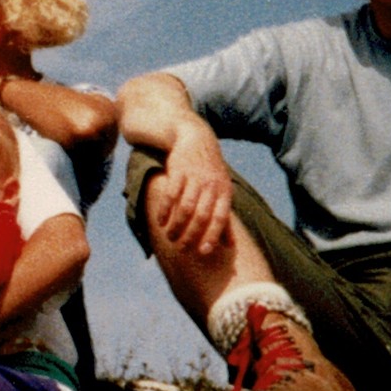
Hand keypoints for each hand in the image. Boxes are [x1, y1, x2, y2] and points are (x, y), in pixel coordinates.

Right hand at [148, 142, 236, 267]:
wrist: (196, 138)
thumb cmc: (210, 172)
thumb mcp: (222, 191)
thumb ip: (225, 219)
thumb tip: (230, 246)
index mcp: (224, 192)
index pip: (220, 218)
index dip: (213, 236)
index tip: (203, 252)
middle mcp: (211, 185)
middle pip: (201, 216)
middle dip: (191, 235)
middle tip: (182, 248)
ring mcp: (195, 177)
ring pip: (185, 207)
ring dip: (176, 225)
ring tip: (170, 237)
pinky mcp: (178, 171)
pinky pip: (170, 194)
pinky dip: (164, 210)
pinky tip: (160, 221)